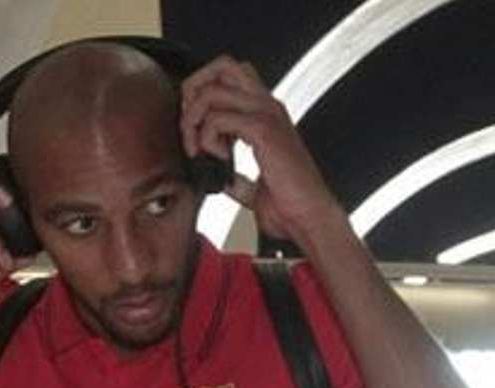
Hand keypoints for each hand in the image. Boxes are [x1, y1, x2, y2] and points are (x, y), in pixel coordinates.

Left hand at [180, 56, 343, 243]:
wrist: (305, 215)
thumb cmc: (285, 201)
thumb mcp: (251, 184)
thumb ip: (234, 175)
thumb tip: (216, 177)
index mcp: (264, 112)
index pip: (229, 74)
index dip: (202, 91)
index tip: (195, 127)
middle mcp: (266, 105)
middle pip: (222, 65)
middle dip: (193, 91)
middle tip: (190, 127)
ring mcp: (267, 114)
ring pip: (212, 91)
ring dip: (193, 121)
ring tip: (199, 149)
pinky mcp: (264, 130)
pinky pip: (218, 118)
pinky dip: (206, 138)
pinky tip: (219, 157)